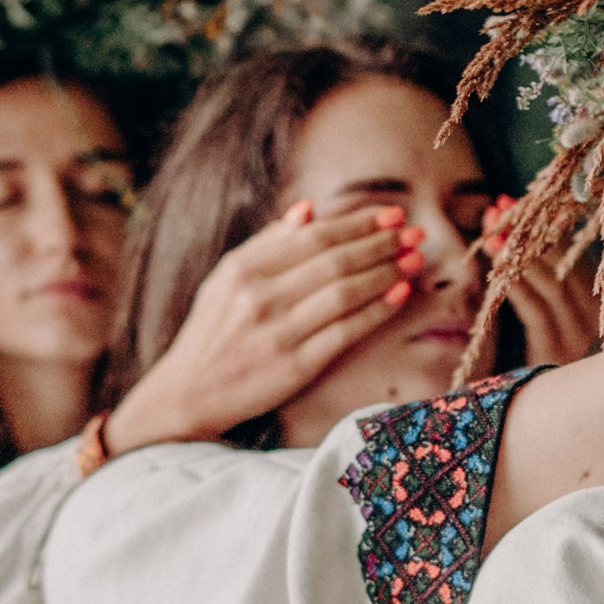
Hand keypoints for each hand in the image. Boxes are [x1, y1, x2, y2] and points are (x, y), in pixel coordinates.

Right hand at [105, 200, 420, 453]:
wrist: (188, 394)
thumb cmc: (213, 332)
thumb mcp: (225, 278)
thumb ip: (266, 243)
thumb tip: (308, 209)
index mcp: (244, 269)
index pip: (314, 236)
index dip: (358, 222)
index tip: (392, 213)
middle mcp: (260, 297)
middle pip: (334, 260)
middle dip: (381, 243)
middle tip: (415, 231)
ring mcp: (278, 333)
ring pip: (344, 293)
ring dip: (385, 273)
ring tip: (414, 259)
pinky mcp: (294, 367)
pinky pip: (345, 332)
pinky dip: (375, 311)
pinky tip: (399, 295)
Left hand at [490, 198, 601, 369]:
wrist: (526, 406)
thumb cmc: (526, 352)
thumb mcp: (532, 307)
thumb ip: (529, 273)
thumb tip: (505, 225)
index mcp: (594, 299)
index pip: (569, 251)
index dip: (539, 225)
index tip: (510, 203)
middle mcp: (594, 316)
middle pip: (560, 262)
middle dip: (526, 233)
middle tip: (496, 209)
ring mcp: (579, 335)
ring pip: (550, 283)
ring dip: (517, 254)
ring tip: (491, 231)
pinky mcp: (557, 351)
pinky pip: (536, 310)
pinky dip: (515, 284)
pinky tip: (494, 264)